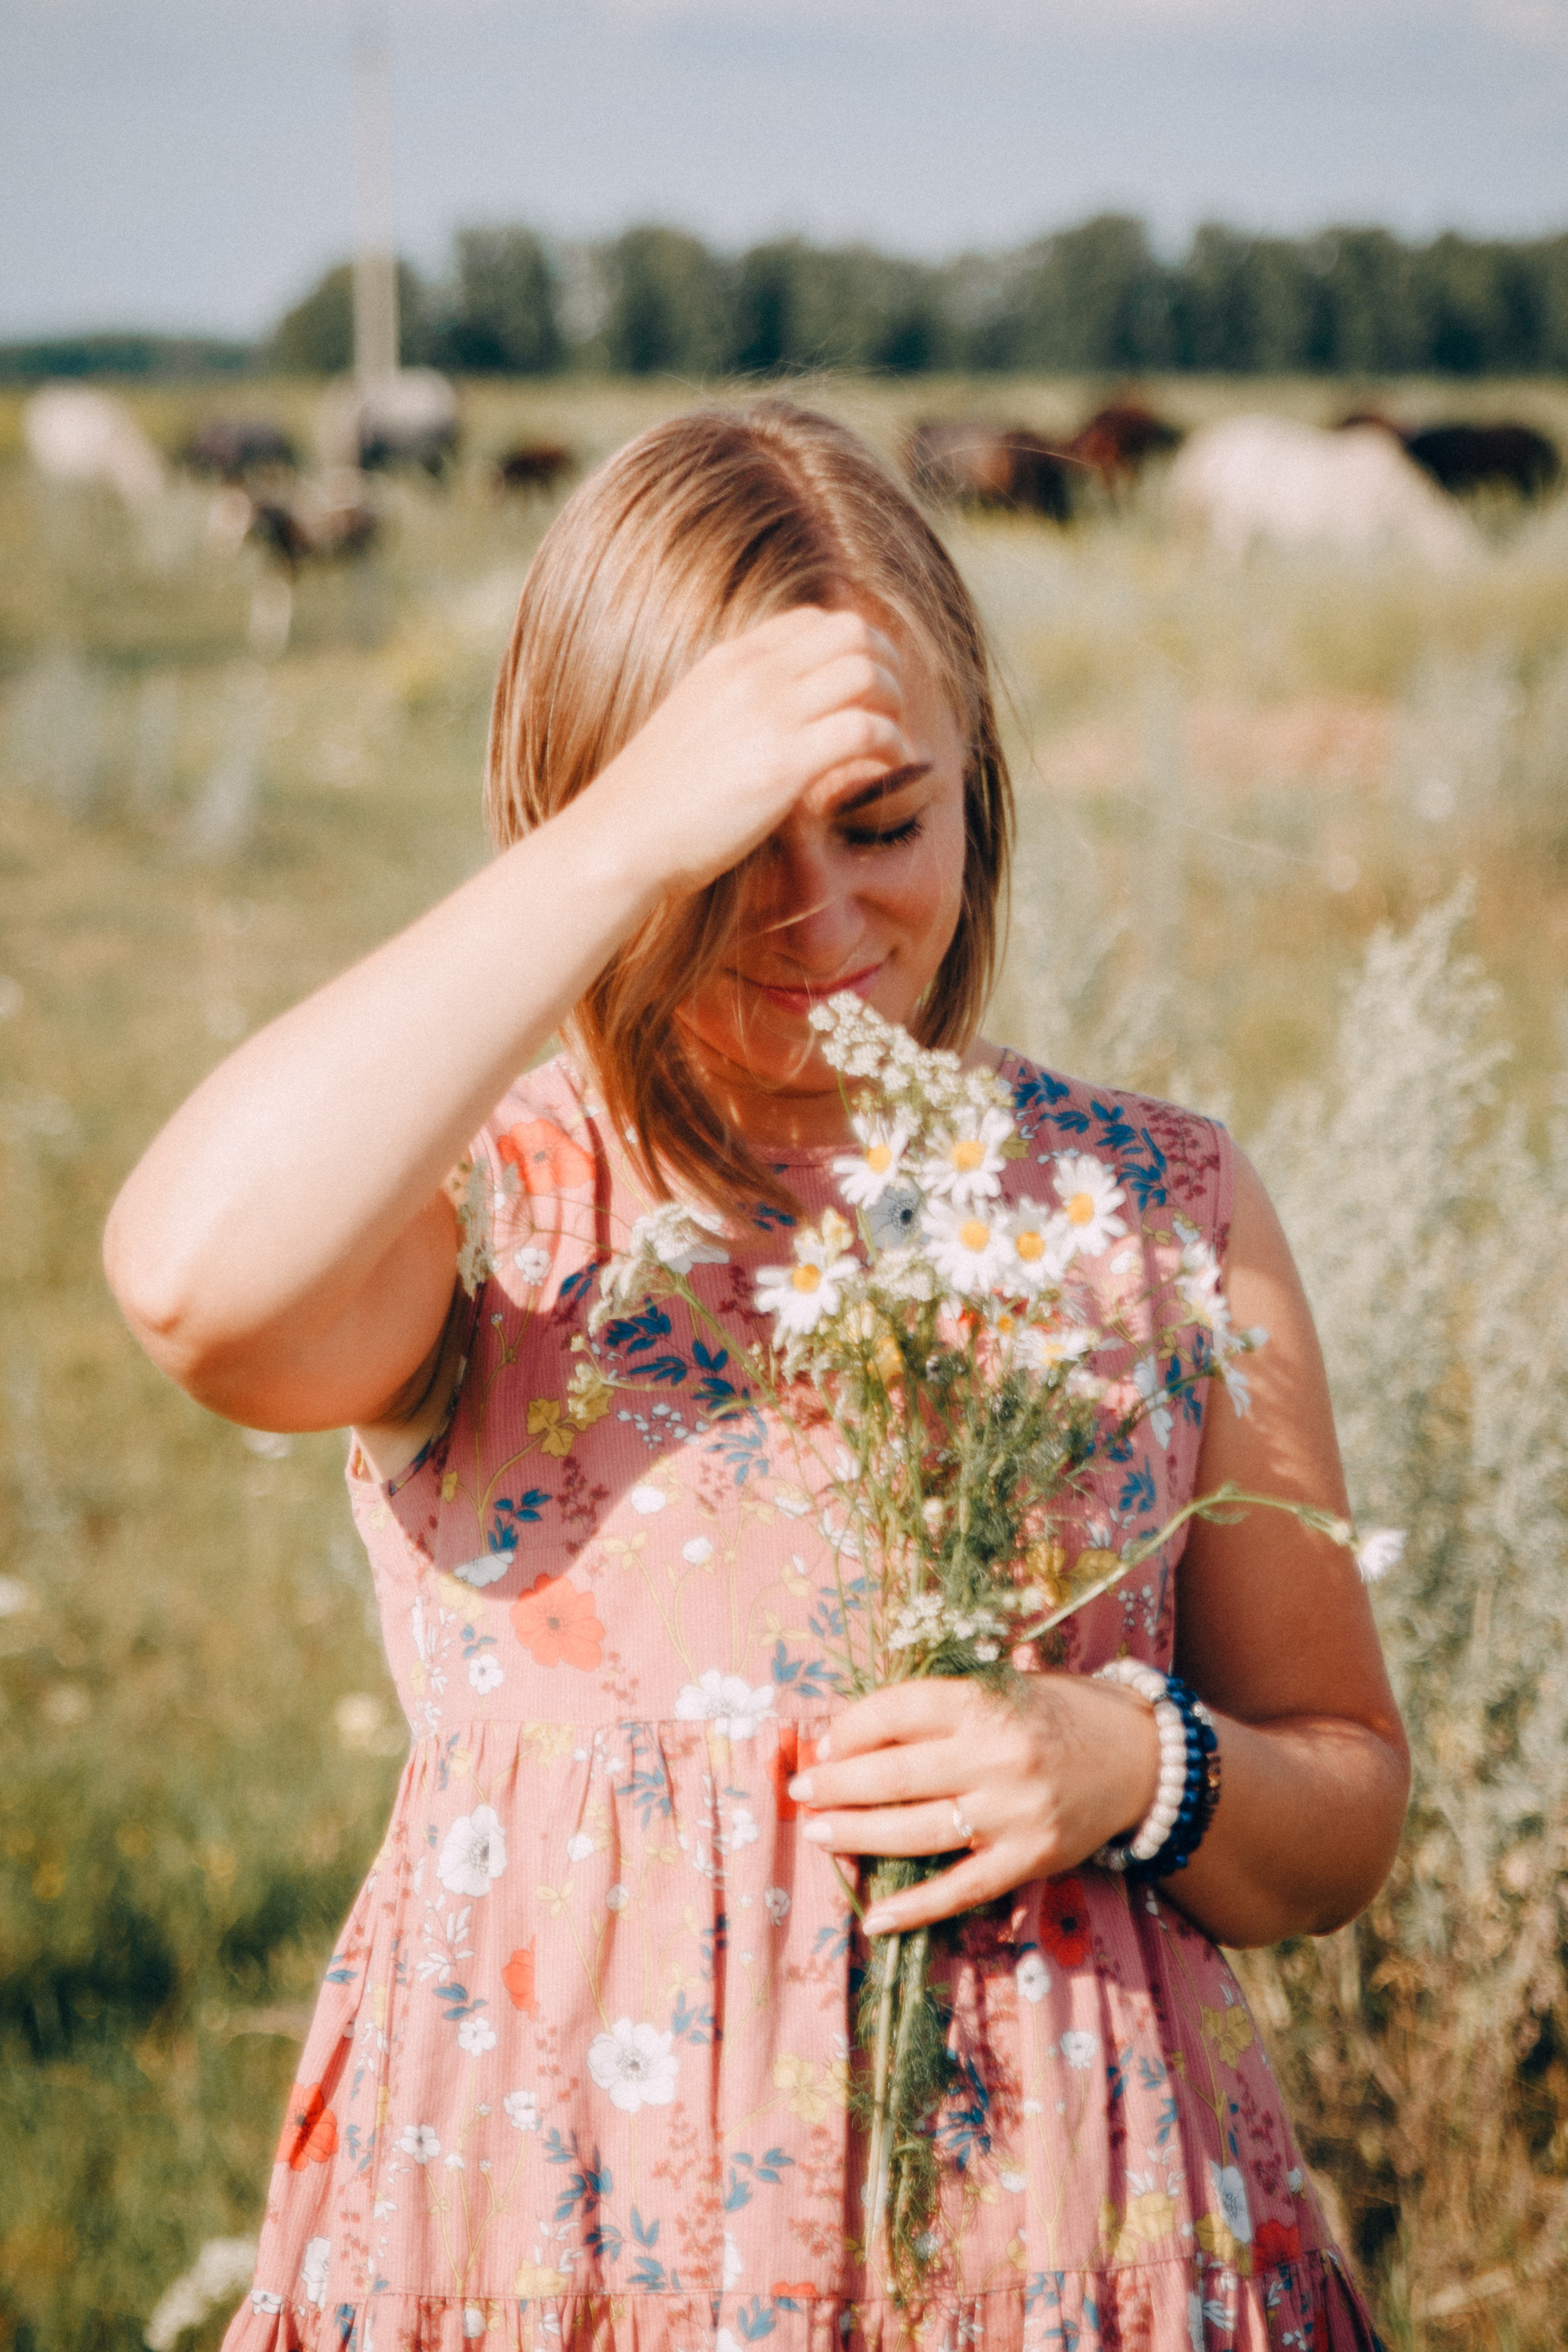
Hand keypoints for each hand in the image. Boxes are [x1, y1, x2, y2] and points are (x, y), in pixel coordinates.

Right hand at [587, 606, 911, 900]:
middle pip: (852, 631)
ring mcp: (770, 715)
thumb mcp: (692, 725)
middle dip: (886, 665)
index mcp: (729, 661)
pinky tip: (888, 771)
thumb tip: (774, 719)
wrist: (621, 837)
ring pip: (867, 671)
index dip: (851, 649)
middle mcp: (753, 675)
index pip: (811, 620)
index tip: (863, 689)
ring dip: (894, 704)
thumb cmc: (654, 799)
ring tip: (892, 742)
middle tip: (890, 710)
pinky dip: (891, 746)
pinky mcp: (784, 764)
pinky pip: (865, 730)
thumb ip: (735, 706)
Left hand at [787, 1675, 1160, 1933]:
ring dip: (857, 1834)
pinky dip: (913, 1908)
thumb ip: (942, 1708)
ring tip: (818, 1834)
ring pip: (915, 1831)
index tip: (824, 1743)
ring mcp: (1013, 1814)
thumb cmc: (1060, 1713)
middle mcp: (997, 1757)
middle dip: (836, 1784)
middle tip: (802, 1791)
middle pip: (894, 1773)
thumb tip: (856, 1734)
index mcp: (987, 1702)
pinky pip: (960, 1890)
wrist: (1142, 1758)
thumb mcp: (1005, 1687)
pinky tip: (872, 1917)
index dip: (850, 1728)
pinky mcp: (1029, 1860)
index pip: (897, 1711)